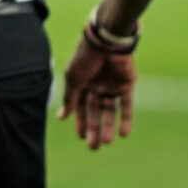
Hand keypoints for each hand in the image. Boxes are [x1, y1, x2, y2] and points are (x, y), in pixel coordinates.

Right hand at [60, 35, 135, 150]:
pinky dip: (125, 119)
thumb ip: (70, 98)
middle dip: (94, 129)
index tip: (81, 137)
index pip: (80, 109)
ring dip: (109, 126)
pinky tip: (123, 133)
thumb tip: (61, 117)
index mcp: (82, 85)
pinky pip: (126, 105)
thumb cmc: (85, 57)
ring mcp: (112, 86)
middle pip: (95, 113)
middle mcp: (97, 87)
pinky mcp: (127, 84)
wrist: (107, 40)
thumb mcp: (73, 79)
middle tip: (94, 147)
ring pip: (110, 111)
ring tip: (108, 141)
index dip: (80, 123)